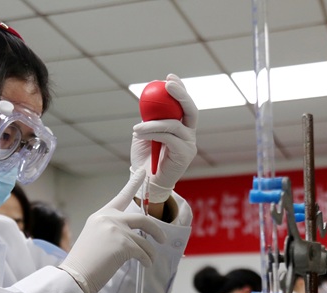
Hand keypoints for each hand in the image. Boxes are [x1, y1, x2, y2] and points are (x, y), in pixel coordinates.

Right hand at [59, 169, 166, 292]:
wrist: (75, 275)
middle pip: (142, 219)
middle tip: (162, 239)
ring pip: (145, 240)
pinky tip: (145, 265)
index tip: (143, 172)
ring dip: (151, 252)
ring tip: (150, 261)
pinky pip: (143, 252)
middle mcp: (109, 218)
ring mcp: (117, 230)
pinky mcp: (123, 244)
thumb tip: (132, 236)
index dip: (134, 183)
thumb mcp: (96, 237)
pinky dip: (147, 260)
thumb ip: (112, 230)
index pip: (121, 196)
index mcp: (101, 215)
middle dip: (156, 230)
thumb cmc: (84, 262)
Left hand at [131, 73, 197, 202]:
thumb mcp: (145, 132)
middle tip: (168, 84)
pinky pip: (170, 137)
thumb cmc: (145, 157)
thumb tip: (147, 97)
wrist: (145, 181)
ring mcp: (189, 143)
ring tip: (136, 128)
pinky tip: (140, 135)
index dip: (180, 88)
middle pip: (190, 109)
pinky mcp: (185, 154)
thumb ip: (150, 117)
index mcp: (181, 125)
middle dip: (181, 94)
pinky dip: (153, 133)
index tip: (169, 76)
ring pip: (174, 124)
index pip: (184, 104)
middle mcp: (189, 133)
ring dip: (153, 123)